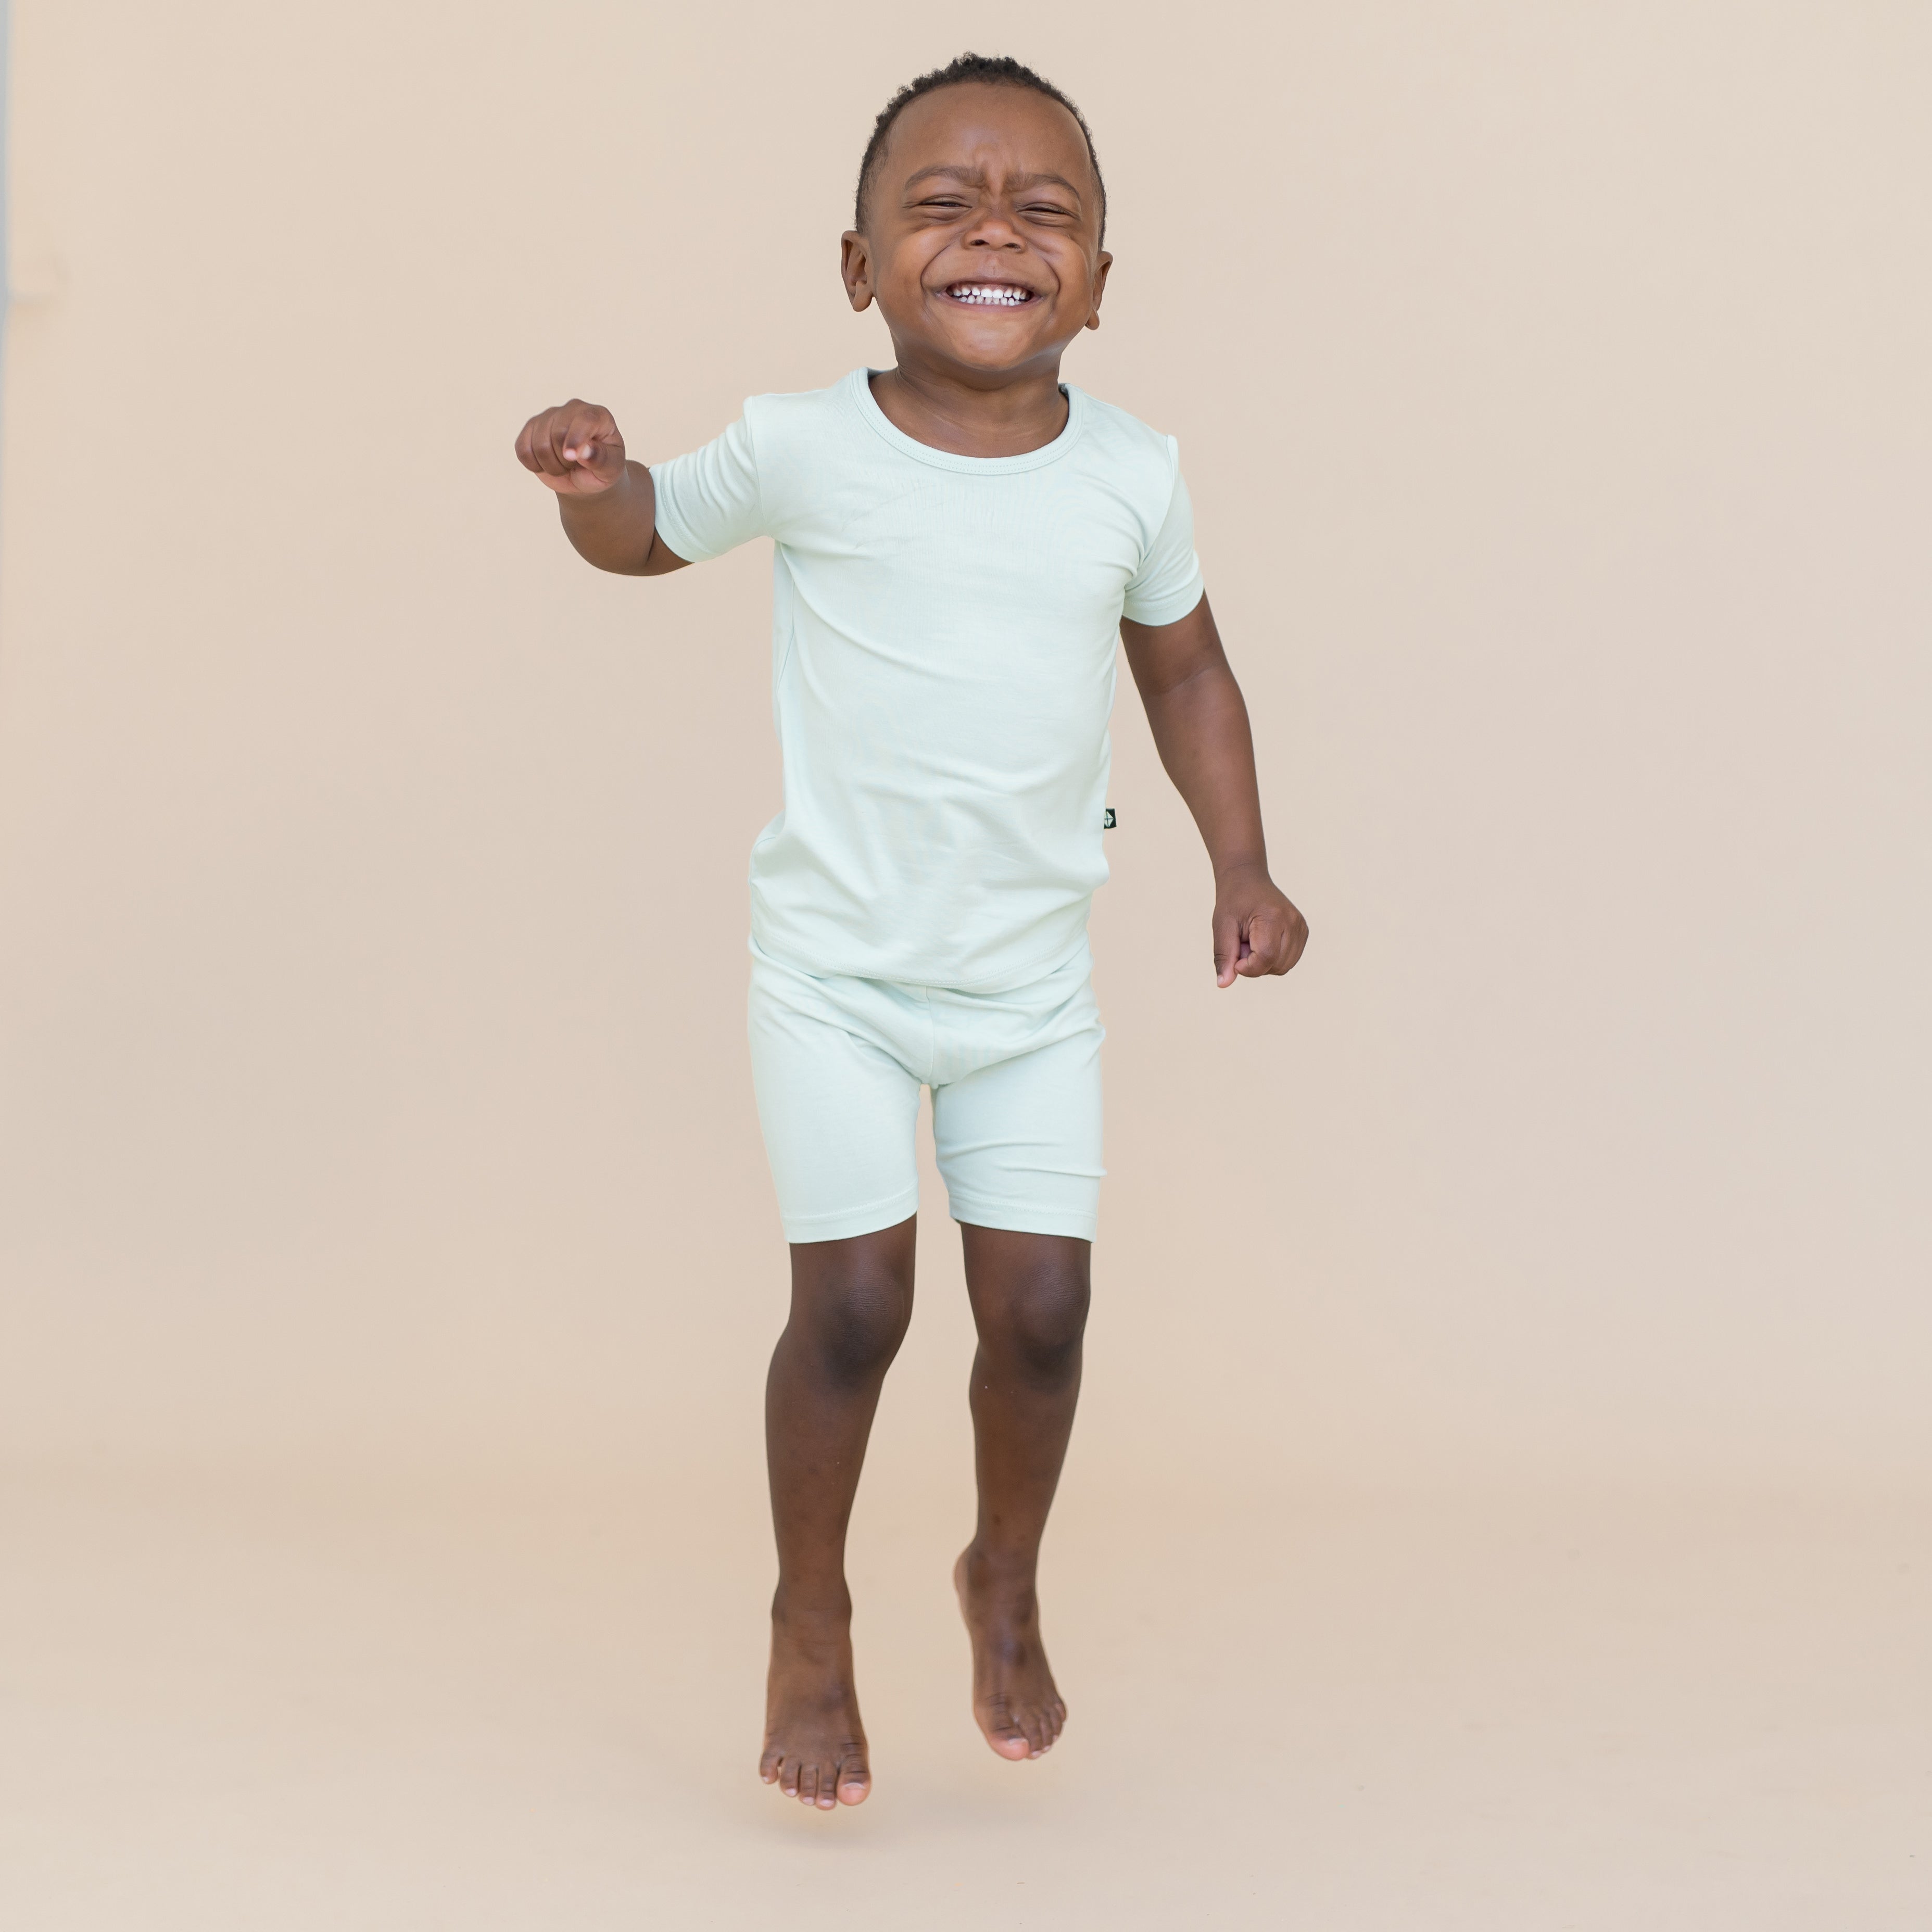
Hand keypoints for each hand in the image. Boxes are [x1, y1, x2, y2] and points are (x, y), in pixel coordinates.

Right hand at [514, 399, 625, 494]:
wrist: (586, 476)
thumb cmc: (602, 469)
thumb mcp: (611, 469)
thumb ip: (601, 459)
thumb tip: (583, 452)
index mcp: (598, 416)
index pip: (585, 420)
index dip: (576, 439)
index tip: (571, 457)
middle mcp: (573, 409)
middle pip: (557, 434)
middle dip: (565, 461)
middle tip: (576, 466)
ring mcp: (550, 416)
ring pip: (539, 444)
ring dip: (551, 466)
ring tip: (564, 466)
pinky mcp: (532, 428)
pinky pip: (522, 449)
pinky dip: (533, 464)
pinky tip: (546, 464)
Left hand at [1212, 868, 1308, 987]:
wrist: (1248, 879)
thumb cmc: (1233, 901)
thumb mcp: (1222, 926)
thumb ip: (1224, 956)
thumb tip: (1223, 984)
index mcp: (1273, 917)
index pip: (1266, 957)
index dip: (1247, 967)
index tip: (1235, 958)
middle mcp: (1293, 922)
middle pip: (1276, 965)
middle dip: (1254, 964)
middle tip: (1243, 942)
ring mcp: (1301, 927)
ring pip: (1283, 967)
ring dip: (1264, 963)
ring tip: (1253, 940)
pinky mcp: (1303, 932)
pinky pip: (1288, 961)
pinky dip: (1273, 959)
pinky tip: (1263, 941)